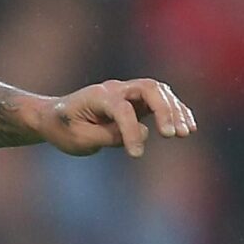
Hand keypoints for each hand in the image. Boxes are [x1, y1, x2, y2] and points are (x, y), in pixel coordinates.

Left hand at [42, 79, 196, 157]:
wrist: (54, 117)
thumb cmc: (64, 129)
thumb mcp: (78, 139)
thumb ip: (108, 136)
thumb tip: (142, 132)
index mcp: (97, 96)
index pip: (121, 109)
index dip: (131, 131)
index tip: (135, 155)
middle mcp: (114, 89)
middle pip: (148, 88)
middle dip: (164, 110)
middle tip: (171, 135)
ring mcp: (127, 93)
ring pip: (159, 92)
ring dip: (175, 111)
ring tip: (184, 133)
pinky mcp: (136, 102)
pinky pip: (162, 100)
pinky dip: (176, 112)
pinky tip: (188, 128)